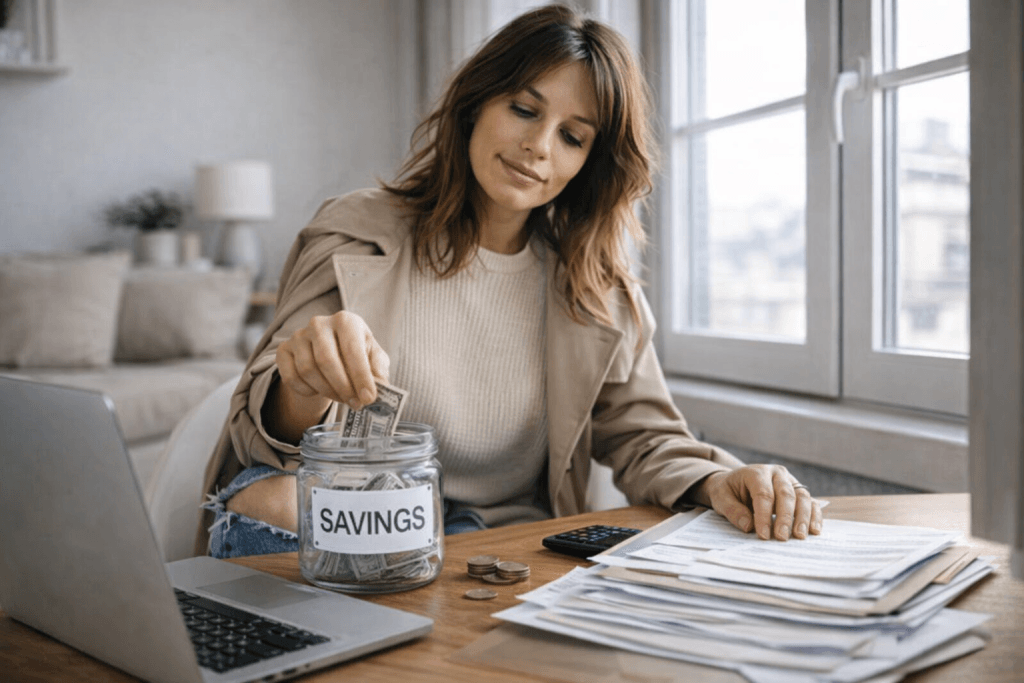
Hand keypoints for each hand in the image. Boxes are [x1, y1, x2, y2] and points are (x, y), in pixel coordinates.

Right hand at [275, 311, 389, 410]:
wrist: (329, 353)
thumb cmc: (356, 355)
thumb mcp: (373, 358)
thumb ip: (378, 369)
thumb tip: (379, 385)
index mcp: (346, 320)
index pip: (352, 349)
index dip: (361, 376)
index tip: (368, 398)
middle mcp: (319, 323)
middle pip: (326, 360)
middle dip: (343, 387)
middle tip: (355, 404)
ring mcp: (299, 336)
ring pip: (308, 370)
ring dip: (327, 391)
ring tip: (342, 398)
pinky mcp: (283, 350)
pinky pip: (291, 377)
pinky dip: (306, 391)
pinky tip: (319, 391)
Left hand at [701, 465, 821, 540]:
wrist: (734, 482)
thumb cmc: (727, 491)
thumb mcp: (720, 498)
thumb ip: (733, 510)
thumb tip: (748, 526)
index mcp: (756, 472)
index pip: (763, 494)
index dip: (764, 515)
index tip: (763, 535)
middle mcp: (777, 474)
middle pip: (786, 494)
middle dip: (785, 518)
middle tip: (782, 537)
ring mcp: (790, 481)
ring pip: (802, 497)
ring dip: (803, 517)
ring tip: (800, 536)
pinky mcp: (798, 492)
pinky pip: (811, 502)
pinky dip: (815, 516)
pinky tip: (814, 530)